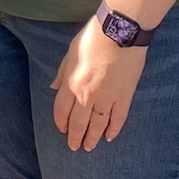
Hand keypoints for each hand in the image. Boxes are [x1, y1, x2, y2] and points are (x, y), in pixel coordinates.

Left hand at [50, 14, 148, 151]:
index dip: (61, 123)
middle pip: (79, 123)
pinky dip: (114, 129)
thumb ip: (62, 73)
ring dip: (92, 138)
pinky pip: (118, 118)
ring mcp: (107, 98)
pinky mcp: (124, 96)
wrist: (120, 30)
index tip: (62, 130)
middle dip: (75, 137)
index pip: (62, 112)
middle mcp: (87, 95)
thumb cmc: (93, 37)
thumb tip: (53, 87)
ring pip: (98, 125)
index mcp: (71, 83)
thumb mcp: (70, 53)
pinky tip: (109, 137)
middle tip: (75, 147)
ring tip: (90, 147)